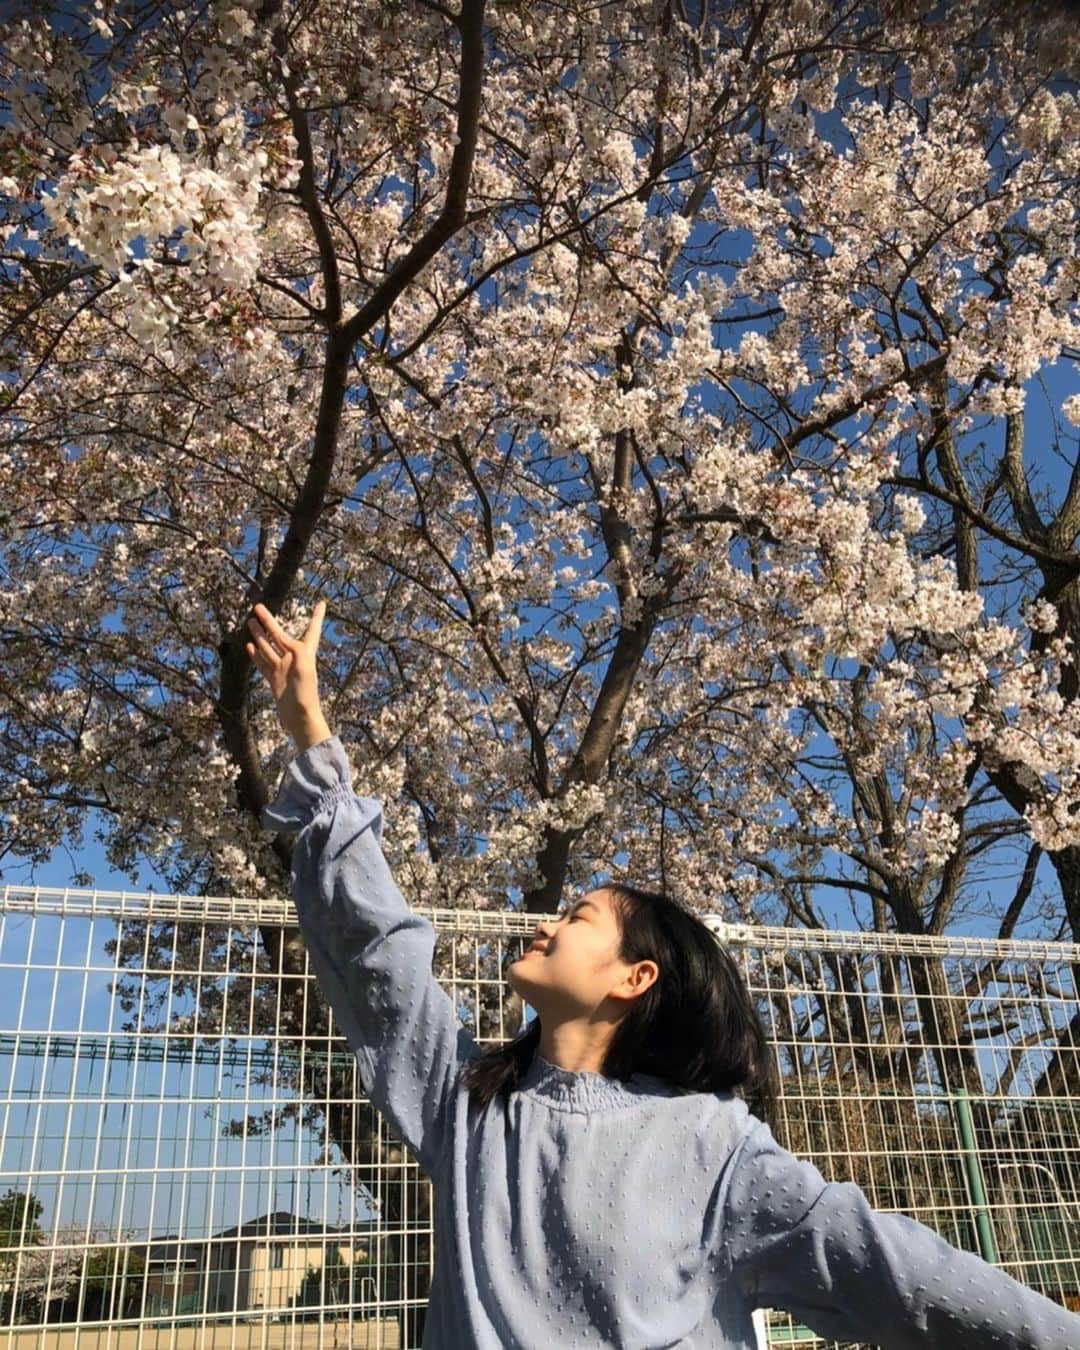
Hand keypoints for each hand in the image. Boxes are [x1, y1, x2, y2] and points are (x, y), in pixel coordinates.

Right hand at [246, 598, 330, 748]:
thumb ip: (299, 654)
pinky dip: (256, 654)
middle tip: (257, 606)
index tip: (322, 604)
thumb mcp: (305, 670)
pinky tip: (249, 646)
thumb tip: (289, 642)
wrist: (300, 718)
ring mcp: (283, 669)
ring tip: (249, 622)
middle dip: (269, 621)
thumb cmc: (306, 694)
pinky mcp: (274, 680)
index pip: (312, 630)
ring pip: (268, 647)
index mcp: (305, 653)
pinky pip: (263, 664)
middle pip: (279, 635)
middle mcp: (294, 658)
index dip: (316, 617)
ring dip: (260, 635)